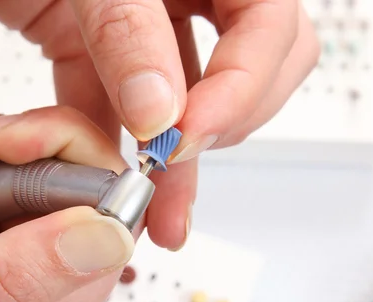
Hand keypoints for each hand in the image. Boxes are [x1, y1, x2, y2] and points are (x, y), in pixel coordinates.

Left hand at [0, 0, 318, 249]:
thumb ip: (129, 32)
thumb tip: (161, 113)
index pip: (272, 25)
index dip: (244, 87)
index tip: (192, 134)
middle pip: (252, 67)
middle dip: (224, 124)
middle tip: (182, 162)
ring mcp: (146, 21)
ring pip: (186, 97)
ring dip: (173, 157)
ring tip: (155, 209)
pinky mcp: (100, 45)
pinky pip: (119, 101)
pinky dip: (111, 139)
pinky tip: (104, 177)